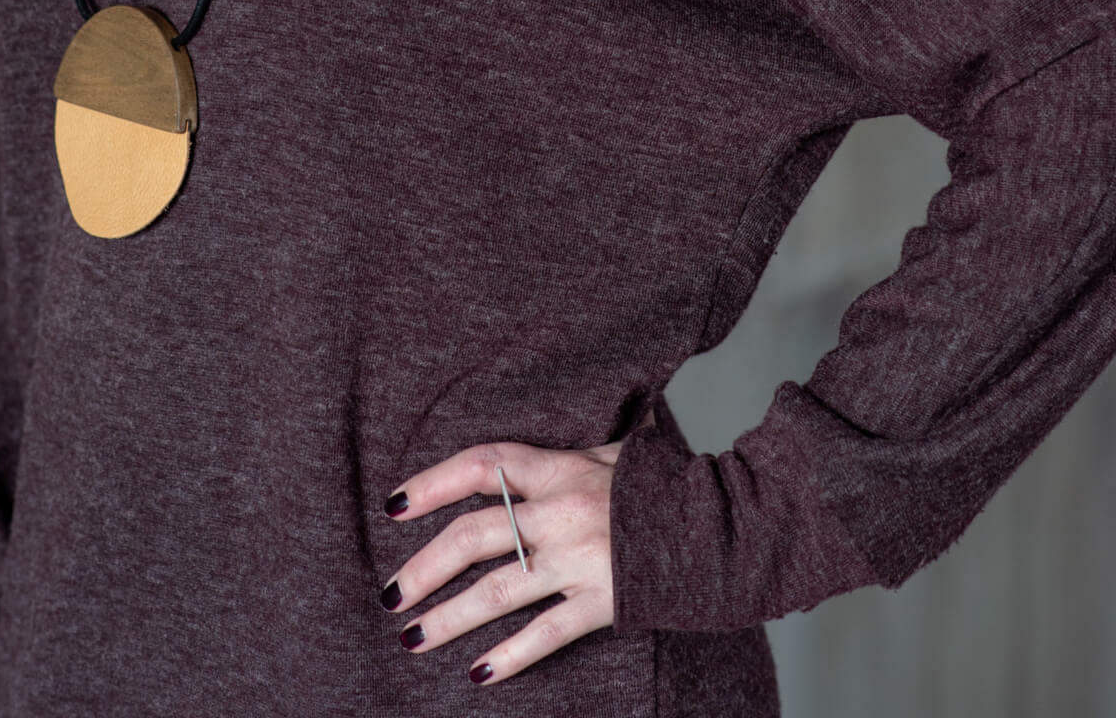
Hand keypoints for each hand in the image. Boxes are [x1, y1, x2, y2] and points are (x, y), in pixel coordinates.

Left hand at [379, 410, 654, 686]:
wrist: (724, 524)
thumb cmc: (667, 484)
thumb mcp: (617, 452)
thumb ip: (575, 452)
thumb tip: (550, 442)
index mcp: (560, 469)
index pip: (483, 467)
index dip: (434, 483)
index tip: (395, 505)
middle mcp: (561, 514)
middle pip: (476, 536)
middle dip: (425, 568)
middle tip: (391, 594)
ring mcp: (579, 561)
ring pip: (499, 591)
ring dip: (449, 617)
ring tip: (411, 637)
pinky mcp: (602, 601)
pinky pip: (546, 634)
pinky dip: (511, 656)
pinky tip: (479, 672)